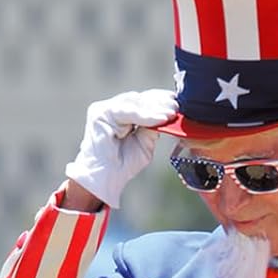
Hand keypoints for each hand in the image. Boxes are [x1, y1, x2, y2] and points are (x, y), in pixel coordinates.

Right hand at [65, 89, 177, 209]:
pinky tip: (160, 119)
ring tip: (171, 113)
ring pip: (134, 103)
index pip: (141, 102)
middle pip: (138, 99)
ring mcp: (104, 109)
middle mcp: (111, 109)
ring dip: (154, 109)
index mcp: (121, 114)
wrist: (106, 178)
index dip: (159, 100)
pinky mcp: (100, 114)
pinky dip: (145, 116)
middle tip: (176, 105)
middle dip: (158, 102)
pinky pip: (128, 112)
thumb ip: (152, 129)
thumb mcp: (144, 144)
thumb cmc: (124, 164)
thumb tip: (166, 115)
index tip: (176, 101)